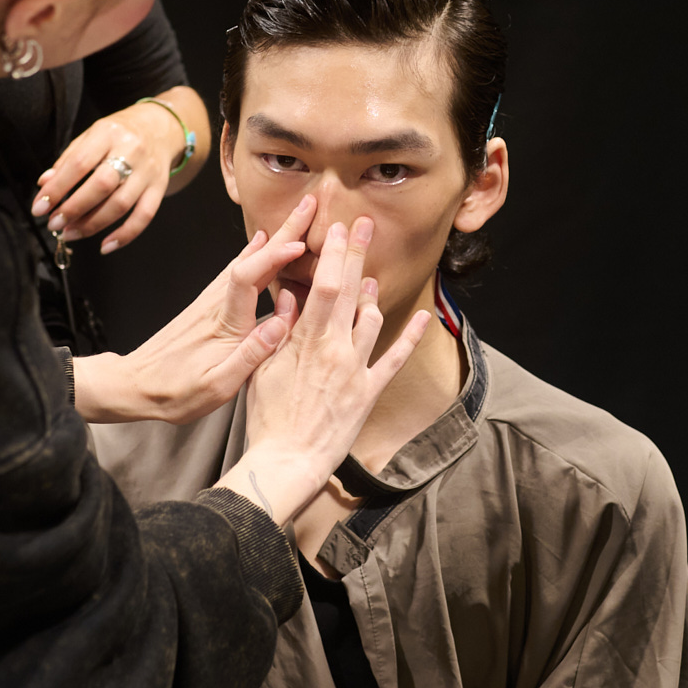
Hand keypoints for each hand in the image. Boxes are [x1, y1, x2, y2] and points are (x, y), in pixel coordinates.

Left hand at [33, 104, 186, 253]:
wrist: (160, 127)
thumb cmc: (119, 134)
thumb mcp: (91, 136)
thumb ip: (68, 160)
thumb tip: (45, 184)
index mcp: (108, 133)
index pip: (79, 164)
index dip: (57, 189)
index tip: (39, 207)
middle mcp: (131, 151)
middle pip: (101, 186)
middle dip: (73, 209)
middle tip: (54, 224)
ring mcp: (147, 171)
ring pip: (120, 204)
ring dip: (92, 225)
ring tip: (71, 233)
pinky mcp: (159, 188)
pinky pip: (144, 216)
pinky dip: (124, 235)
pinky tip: (105, 246)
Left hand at [73, 197, 317, 424]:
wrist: (132, 386)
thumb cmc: (174, 393)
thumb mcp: (218, 387)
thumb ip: (252, 355)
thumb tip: (282, 324)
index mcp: (225, 324)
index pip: (249, 276)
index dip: (275, 257)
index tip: (302, 244)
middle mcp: (216, 305)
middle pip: (251, 258)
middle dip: (283, 231)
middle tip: (307, 206)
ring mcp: (209, 303)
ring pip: (244, 261)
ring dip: (272, 239)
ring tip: (294, 220)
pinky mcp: (205, 307)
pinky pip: (235, 272)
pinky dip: (254, 254)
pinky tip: (259, 247)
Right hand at [222, 217, 430, 529]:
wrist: (288, 462)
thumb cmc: (268, 420)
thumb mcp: (263, 370)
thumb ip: (279, 331)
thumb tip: (288, 296)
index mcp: (307, 341)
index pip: (326, 285)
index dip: (335, 253)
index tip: (339, 228)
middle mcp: (337, 350)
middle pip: (350, 292)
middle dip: (357, 256)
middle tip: (364, 226)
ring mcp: (356, 370)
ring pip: (371, 319)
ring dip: (371, 293)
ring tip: (371, 275)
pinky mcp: (369, 392)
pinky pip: (395, 359)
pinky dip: (410, 336)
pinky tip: (425, 317)